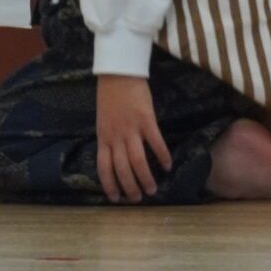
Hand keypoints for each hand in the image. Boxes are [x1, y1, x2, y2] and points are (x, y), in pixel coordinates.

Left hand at [94, 74, 172, 202]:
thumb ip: (108, 137)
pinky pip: (155, 143)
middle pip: (122, 169)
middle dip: (130, 187)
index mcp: (103, 136)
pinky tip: (168, 165)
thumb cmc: (109, 95)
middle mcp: (116, 136)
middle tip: (139, 198)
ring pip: (138, 161)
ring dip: (146, 178)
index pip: (104, 167)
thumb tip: (115, 156)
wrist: (118, 72)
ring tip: (153, 189)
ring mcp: (131, 129)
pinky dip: (162, 156)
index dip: (109, 185)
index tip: (116, 198)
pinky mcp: (146, 120)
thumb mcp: (102, 120)